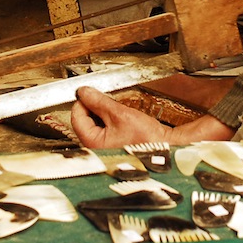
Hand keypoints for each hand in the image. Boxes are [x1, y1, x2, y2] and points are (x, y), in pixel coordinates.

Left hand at [70, 86, 234, 148]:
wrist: (166, 150)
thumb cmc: (146, 140)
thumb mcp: (121, 114)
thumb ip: (99, 101)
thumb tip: (84, 92)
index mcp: (91, 142)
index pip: (76, 115)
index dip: (84, 100)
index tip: (93, 92)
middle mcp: (93, 148)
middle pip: (84, 119)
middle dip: (96, 107)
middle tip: (110, 102)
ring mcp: (102, 149)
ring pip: (95, 123)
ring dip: (104, 114)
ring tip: (120, 114)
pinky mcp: (111, 147)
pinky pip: (104, 129)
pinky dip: (111, 121)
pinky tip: (123, 121)